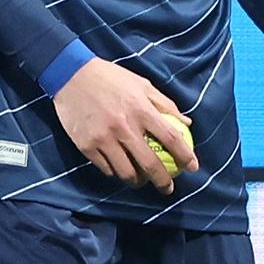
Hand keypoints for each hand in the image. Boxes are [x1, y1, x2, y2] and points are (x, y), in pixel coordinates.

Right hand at [54, 57, 192, 193]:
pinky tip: (121, 170)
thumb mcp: (142, 84)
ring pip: (126, 172)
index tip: (193, 167)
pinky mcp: (87, 146)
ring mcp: (104, 138)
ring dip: (138, 182)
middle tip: (168, 188)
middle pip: (150, 164)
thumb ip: (165, 104)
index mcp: (141, 109)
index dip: (185, 156)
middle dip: (163, 182)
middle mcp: (124, 127)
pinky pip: (106, 168)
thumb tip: (186, 123)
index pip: (171, 138)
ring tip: (142, 181)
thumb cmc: (111, 78)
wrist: (71, 75)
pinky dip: (116, 173)